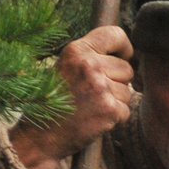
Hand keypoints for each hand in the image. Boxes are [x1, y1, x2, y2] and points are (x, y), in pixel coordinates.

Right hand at [10, 26, 136, 168]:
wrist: (41, 133)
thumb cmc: (55, 100)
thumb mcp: (66, 67)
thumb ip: (92, 57)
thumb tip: (126, 55)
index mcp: (77, 50)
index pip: (115, 34)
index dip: (125, 48)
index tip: (124, 58)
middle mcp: (89, 65)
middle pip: (126, 68)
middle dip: (118, 81)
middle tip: (94, 92)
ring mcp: (100, 87)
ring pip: (127, 91)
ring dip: (116, 100)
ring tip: (91, 106)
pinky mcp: (109, 109)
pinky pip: (126, 110)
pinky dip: (115, 117)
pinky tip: (95, 118)